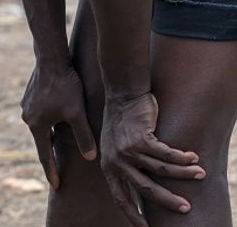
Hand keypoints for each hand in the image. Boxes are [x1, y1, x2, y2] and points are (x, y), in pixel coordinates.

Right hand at [21, 63, 97, 189]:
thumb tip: (90, 158)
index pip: (45, 154)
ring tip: (62, 135)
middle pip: (43, 139)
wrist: (50, 59)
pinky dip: (50, 118)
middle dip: (52, 150)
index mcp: (37, 126)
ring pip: (43, 125)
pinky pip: (41, 113)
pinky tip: (59, 113)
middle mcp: (27, 117)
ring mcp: (26, 106)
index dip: (51, 171)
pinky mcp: (29, 96)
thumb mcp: (77, 114)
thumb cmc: (65, 87)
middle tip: (60, 164)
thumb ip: (83, 137)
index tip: (55, 185)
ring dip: (52, 131)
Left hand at [99, 92, 204, 225]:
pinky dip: (182, 158)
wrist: (121, 95)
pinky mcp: (139, 138)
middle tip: (185, 208)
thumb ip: (123, 166)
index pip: (120, 198)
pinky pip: (166, 154)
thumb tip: (138, 188)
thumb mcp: (114, 147)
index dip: (133, 215)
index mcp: (108, 167)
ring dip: (184, 174)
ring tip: (199, 174)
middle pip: (145, 189)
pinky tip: (193, 158)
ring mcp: (127, 150)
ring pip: (161, 170)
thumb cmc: (121, 123)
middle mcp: (116, 161)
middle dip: (168, 201)